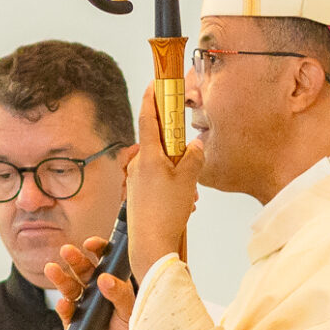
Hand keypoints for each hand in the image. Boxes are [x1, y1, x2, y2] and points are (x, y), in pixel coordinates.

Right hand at [45, 236, 134, 329]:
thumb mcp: (131, 312)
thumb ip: (120, 294)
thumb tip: (104, 278)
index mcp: (114, 285)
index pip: (105, 262)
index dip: (98, 250)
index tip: (90, 244)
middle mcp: (97, 293)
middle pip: (84, 271)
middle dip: (75, 260)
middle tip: (67, 251)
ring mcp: (84, 307)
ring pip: (70, 288)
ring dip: (60, 278)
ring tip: (52, 269)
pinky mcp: (74, 324)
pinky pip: (66, 313)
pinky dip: (64, 307)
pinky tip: (64, 303)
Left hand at [125, 85, 202, 273]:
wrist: (149, 246)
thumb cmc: (166, 214)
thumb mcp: (188, 181)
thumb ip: (193, 158)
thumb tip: (194, 145)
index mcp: (148, 156)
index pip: (148, 118)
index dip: (152, 98)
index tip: (155, 84)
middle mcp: (137, 165)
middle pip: (157, 143)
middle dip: (175, 145)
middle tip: (189, 156)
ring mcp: (134, 181)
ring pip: (159, 164)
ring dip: (175, 169)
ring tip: (188, 190)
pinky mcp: (136, 195)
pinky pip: (155, 180)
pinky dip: (170, 183)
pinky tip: (182, 200)